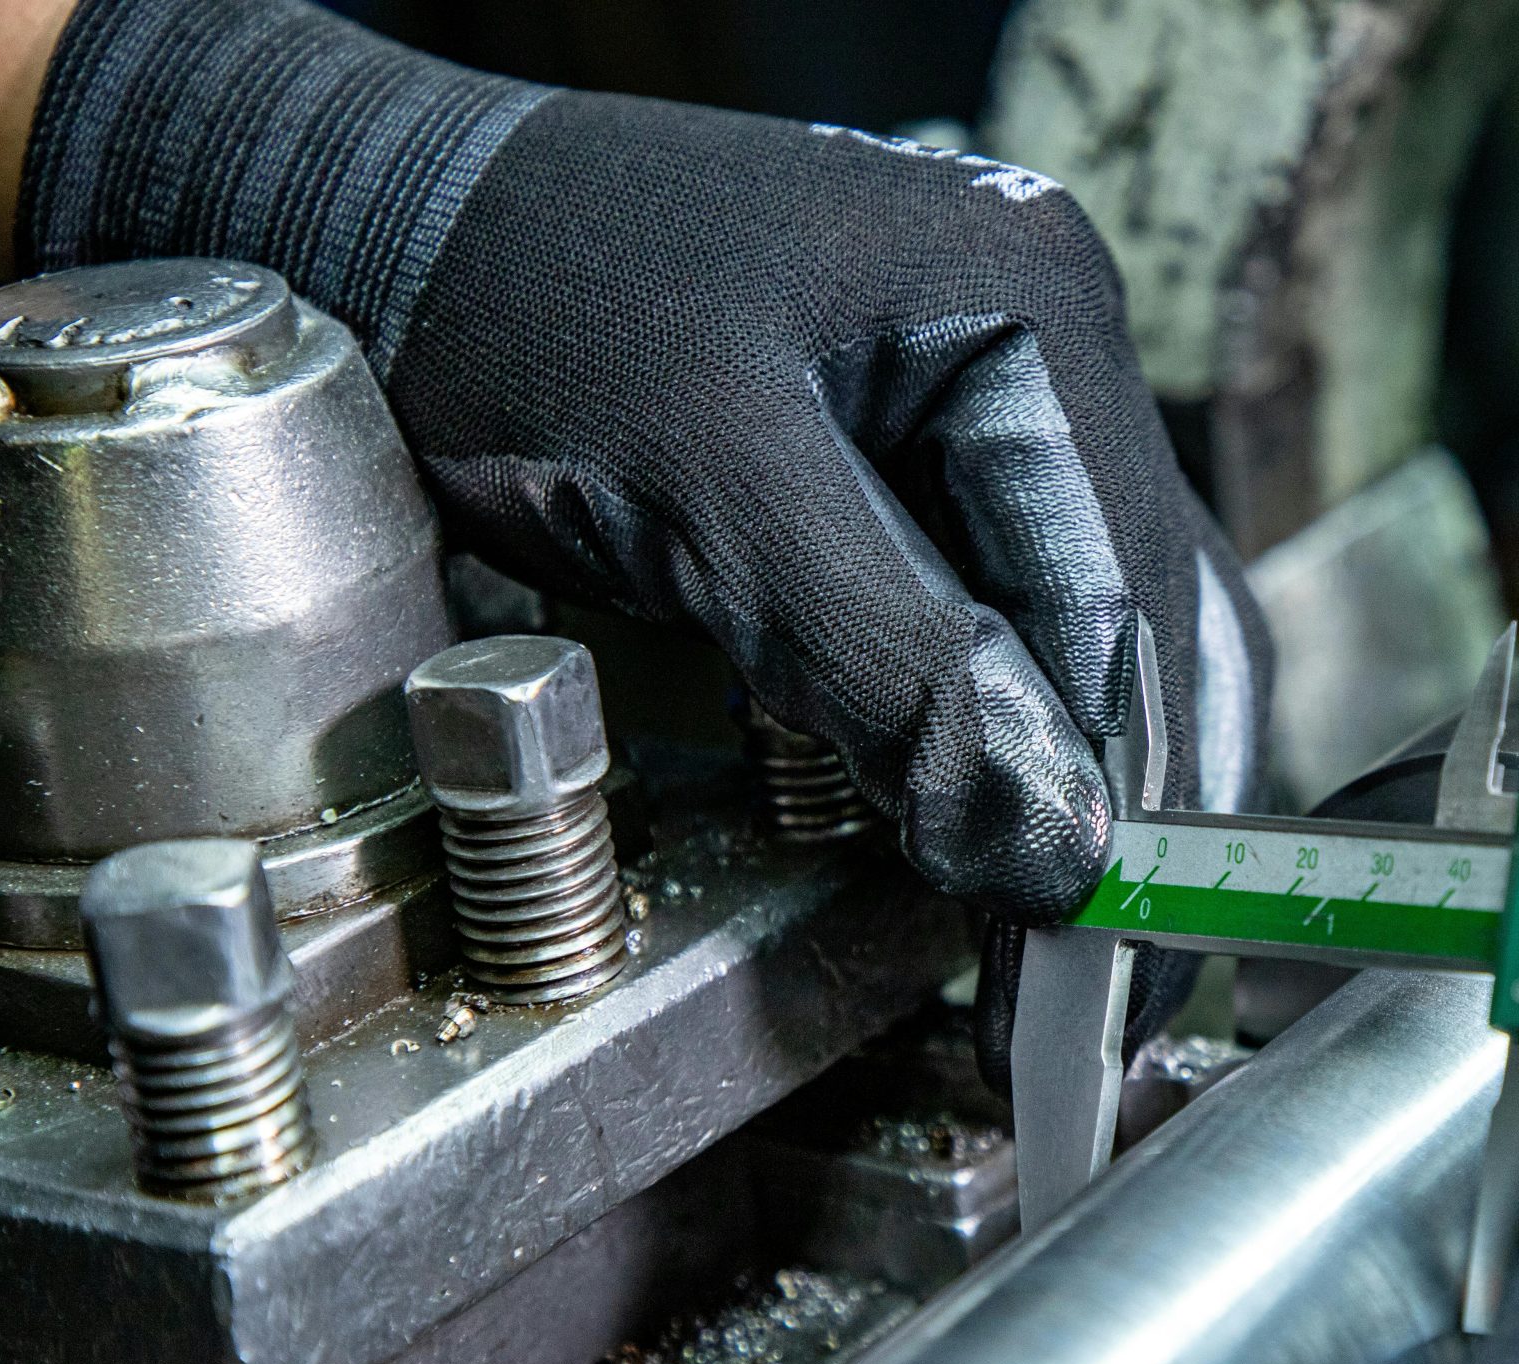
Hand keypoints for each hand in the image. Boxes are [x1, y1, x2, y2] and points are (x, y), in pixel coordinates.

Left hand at [17, 0, 1269, 923]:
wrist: (373, 220)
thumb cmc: (513, 303)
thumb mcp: (701, 481)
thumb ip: (887, 658)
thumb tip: (1053, 845)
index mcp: (1028, 305)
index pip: (1120, 600)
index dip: (1117, 794)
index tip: (1093, 955)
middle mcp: (1043, 342)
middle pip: (1145, 618)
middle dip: (1124, 803)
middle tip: (1097, 989)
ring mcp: (991, 396)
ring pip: (1101, 627)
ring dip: (1090, 779)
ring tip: (1064, 943)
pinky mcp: (920, 455)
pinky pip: (1015, 611)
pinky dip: (1018, 726)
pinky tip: (1004, 820)